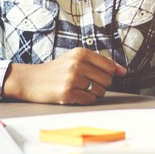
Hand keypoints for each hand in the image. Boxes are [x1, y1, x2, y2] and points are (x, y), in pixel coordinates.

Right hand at [2, 48, 127, 104]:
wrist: (31, 80)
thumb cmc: (57, 70)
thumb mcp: (76, 59)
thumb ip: (100, 63)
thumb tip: (124, 72)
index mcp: (81, 53)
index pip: (109, 66)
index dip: (110, 74)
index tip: (103, 76)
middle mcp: (77, 64)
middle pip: (107, 80)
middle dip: (100, 84)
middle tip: (85, 83)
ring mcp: (72, 79)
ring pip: (100, 91)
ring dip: (93, 93)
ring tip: (79, 89)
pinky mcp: (67, 93)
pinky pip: (90, 100)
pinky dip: (86, 100)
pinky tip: (74, 95)